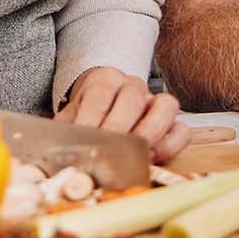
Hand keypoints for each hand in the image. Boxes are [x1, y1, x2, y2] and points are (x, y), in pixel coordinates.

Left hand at [57, 66, 191, 162]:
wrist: (103, 112)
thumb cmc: (87, 117)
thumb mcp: (70, 119)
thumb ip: (65, 132)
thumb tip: (56, 154)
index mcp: (105, 79)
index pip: (99, 93)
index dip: (92, 117)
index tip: (85, 137)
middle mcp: (133, 85)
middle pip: (133, 97)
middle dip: (120, 126)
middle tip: (109, 149)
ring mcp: (155, 102)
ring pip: (166, 105)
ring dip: (150, 132)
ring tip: (136, 154)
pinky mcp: (172, 122)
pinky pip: (182, 129)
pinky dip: (171, 144)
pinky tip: (153, 158)